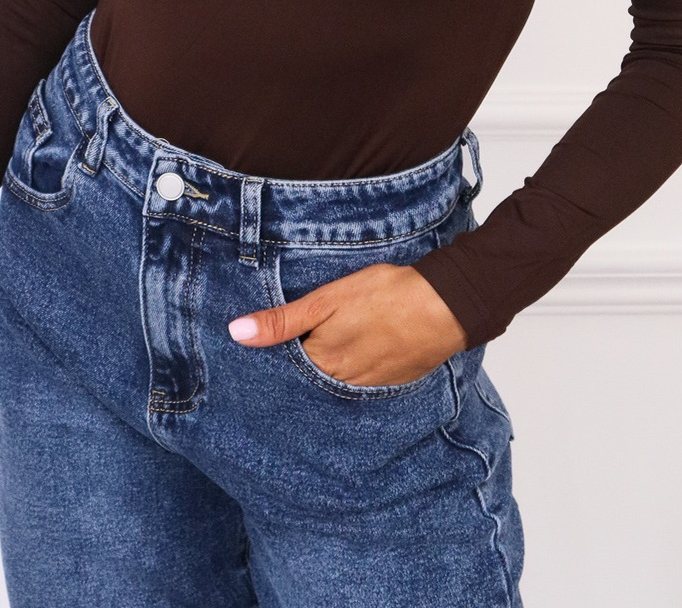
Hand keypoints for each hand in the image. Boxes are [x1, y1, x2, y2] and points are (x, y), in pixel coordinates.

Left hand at [227, 263, 467, 386]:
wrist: (444, 307)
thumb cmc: (384, 296)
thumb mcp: (326, 300)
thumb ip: (282, 321)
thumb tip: (236, 333)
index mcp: (321, 362)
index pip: (283, 371)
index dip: (271, 359)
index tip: (253, 355)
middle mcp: (340, 382)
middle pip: (307, 380)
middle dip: (295, 369)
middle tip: (282, 354)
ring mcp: (367, 385)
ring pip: (333, 382)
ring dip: (323, 371)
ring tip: (316, 353)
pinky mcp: (390, 381)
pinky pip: (359, 383)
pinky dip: (349, 371)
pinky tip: (350, 354)